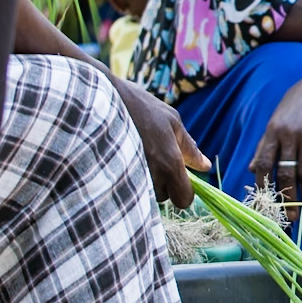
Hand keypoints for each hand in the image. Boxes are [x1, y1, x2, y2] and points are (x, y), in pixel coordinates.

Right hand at [112, 76, 210, 209]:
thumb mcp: (172, 122)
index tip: (181, 178)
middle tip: (157, 158)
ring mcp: (127, 180)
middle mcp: (150, 177)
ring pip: (143, 193)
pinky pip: (124, 189)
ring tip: (137, 154)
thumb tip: (205, 166)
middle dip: (164, 183)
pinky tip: (123, 158)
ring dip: (144, 181)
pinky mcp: (108, 179)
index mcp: (169, 164)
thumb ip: (189, 148)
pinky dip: (127, 179)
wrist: (96, 102)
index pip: (183, 200)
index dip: (184, 192)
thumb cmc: (140, 108)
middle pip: (163, 197)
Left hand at [248, 63, 301, 219]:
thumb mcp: (276, 117)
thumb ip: (265, 143)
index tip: (264, 201)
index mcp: (273, 130)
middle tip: (289, 216)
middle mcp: (290, 135)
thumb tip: (250, 167)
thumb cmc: (297, 101)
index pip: (264, 162)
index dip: (263, 184)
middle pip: (286, 172)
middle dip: (287, 197)